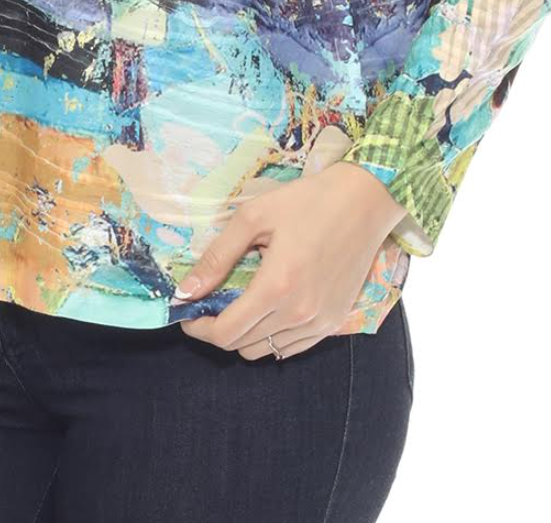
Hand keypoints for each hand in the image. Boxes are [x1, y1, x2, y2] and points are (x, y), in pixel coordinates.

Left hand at [173, 155, 406, 361]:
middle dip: (218, 329)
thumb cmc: (307, 201)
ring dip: (245, 334)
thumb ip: (217, 257)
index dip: (199, 328)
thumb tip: (185, 291)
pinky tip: (269, 308)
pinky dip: (273, 336)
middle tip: (210, 302)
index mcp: (276, 287)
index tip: (187, 312)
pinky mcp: (335, 321)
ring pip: (267, 350)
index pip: (225, 333)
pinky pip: (293, 347)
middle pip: (242, 346)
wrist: (365, 200)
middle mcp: (299, 314)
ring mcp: (320, 322)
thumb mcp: (254, 217)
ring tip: (241, 302)